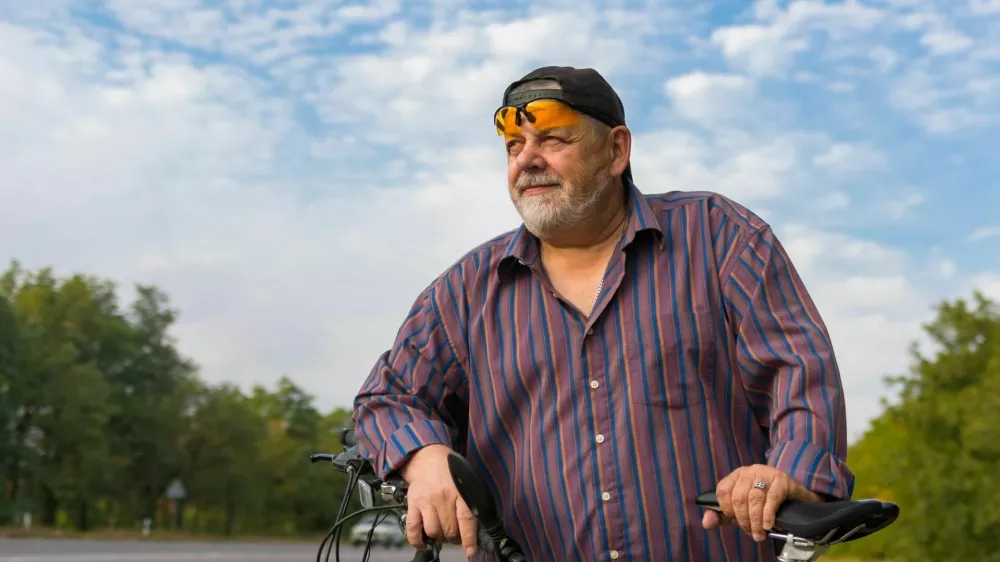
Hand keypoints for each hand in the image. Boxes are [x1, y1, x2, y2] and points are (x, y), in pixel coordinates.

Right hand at [399, 444, 478, 556]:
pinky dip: (418, 540)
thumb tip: (479, 526)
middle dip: (454, 538)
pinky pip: (413, 528)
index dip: (469, 539)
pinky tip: (424, 542)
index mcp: (460, 491)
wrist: (427, 457)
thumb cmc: (450, 471)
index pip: (466, 519)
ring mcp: (427, 501)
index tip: (471, 551)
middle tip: (456, 536)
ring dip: (439, 538)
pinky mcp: (413, 504)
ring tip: (442, 535)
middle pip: (450, 529)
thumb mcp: (467, 480)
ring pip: (434, 531)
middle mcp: (443, 497)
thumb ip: (471, 500)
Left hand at [701, 464, 821, 541]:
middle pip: (738, 497)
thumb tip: (706, 523)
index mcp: (736, 476)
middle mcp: (749, 471)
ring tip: (759, 534)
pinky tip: (767, 525)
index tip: (735, 522)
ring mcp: (766, 473)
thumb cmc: (763, 503)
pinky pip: (771, 498)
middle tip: (750, 531)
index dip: (727, 510)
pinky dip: (767, 514)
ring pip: (754, 498)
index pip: (723, 491)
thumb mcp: (740, 510)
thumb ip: (721, 517)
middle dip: (743, 519)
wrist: (795, 498)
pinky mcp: (782, 480)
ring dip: (755, 521)